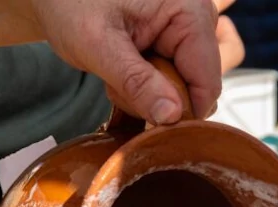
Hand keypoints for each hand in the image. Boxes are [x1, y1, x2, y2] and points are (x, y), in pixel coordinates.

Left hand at [31, 0, 234, 124]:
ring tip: (115, 75)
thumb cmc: (70, 3)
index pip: (207, 83)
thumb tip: (172, 116)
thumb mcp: (98, 46)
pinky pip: (170, 81)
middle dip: (157, 100)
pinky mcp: (175, 41)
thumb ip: (136, 82)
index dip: (182, 114)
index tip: (146, 125)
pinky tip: (121, 72)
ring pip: (182, 89)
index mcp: (191, 11)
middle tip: (117, 85)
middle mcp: (199, 18)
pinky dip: (144, 87)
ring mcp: (188, 30)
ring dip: (147, 95)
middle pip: (196, 88)